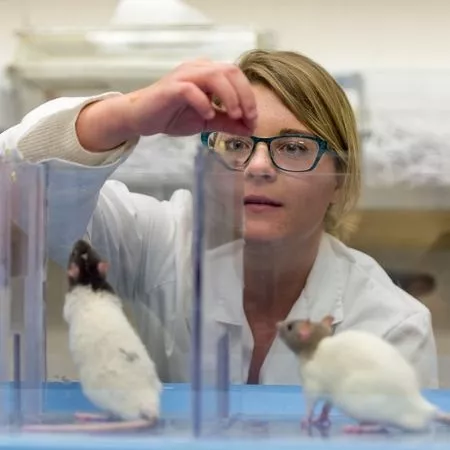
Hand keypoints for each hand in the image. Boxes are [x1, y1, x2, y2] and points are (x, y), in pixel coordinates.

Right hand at [124, 58, 257, 136]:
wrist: (141, 118)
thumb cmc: (172, 115)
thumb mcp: (206, 121)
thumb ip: (227, 122)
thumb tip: (250, 129)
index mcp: (208, 73)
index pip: (237, 77)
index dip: (249, 97)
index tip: (253, 120)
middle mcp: (198, 69)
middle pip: (231, 71)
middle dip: (245, 95)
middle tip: (248, 117)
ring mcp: (184, 76)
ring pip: (215, 76)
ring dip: (229, 96)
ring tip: (234, 116)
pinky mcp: (171, 88)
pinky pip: (191, 90)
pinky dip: (203, 103)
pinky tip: (208, 116)